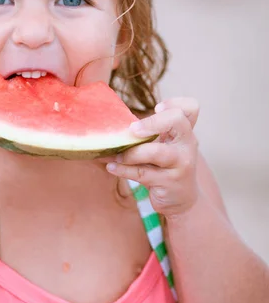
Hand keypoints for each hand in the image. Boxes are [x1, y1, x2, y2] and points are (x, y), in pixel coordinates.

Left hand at [106, 98, 199, 217]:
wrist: (181, 199)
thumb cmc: (165, 166)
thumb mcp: (163, 146)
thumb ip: (147, 132)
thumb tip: (112, 123)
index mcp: (184, 131)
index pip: (190, 108)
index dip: (174, 103)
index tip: (156, 107)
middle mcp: (187, 144)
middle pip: (177, 120)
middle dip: (152, 122)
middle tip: (132, 130)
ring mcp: (181, 164)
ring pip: (155, 152)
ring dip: (130, 153)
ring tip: (115, 156)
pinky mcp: (170, 182)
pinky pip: (143, 173)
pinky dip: (123, 170)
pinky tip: (111, 167)